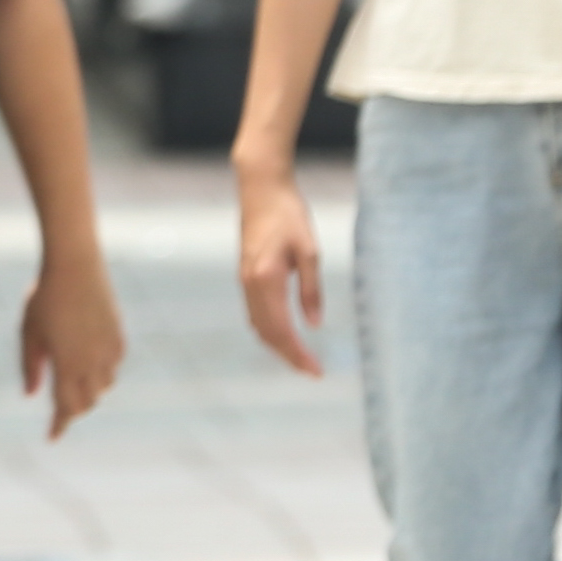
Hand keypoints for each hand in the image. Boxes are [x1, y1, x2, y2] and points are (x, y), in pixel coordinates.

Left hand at [17, 237, 126, 435]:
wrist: (75, 265)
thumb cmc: (45, 297)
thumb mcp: (29, 332)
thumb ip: (31, 366)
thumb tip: (31, 395)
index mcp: (67, 364)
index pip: (65, 407)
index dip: (59, 425)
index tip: (52, 438)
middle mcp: (92, 361)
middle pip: (86, 402)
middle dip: (73, 409)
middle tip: (58, 411)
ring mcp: (109, 349)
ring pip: (103, 386)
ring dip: (89, 392)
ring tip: (74, 387)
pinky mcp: (119, 337)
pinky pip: (113, 367)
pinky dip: (102, 373)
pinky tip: (90, 365)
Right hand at [234, 166, 326, 378]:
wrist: (260, 188)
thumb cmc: (289, 214)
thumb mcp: (309, 251)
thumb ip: (310, 290)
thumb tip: (313, 325)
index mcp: (266, 280)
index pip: (282, 330)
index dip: (298, 355)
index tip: (316, 371)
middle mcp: (251, 284)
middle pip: (267, 334)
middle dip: (288, 356)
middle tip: (313, 372)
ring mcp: (245, 280)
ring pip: (258, 325)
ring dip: (278, 346)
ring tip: (300, 359)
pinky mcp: (246, 275)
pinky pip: (254, 313)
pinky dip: (269, 330)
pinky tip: (284, 334)